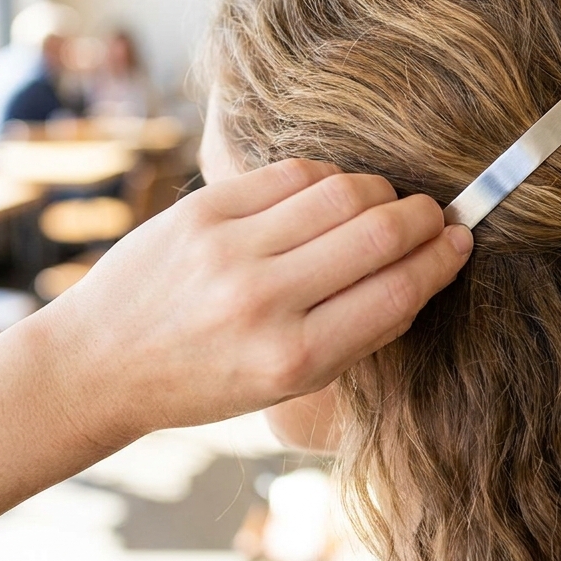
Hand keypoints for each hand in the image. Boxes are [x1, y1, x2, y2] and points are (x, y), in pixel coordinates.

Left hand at [42, 159, 472, 437]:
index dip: (442, 260)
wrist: (99, 363)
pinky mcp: (201, 209)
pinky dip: (328, 178)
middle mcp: (263, 303)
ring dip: (381, 192)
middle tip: (436, 215)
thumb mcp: (287, 386)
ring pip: (341, 192)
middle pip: (379, 233)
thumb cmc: (203, 381)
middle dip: (424, 217)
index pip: (398, 293)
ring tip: (387, 203)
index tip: (461, 243)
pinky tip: (333, 194)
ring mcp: (229, 250)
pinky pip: (291, 174)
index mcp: (293, 360)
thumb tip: (421, 270)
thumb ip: (355, 334)